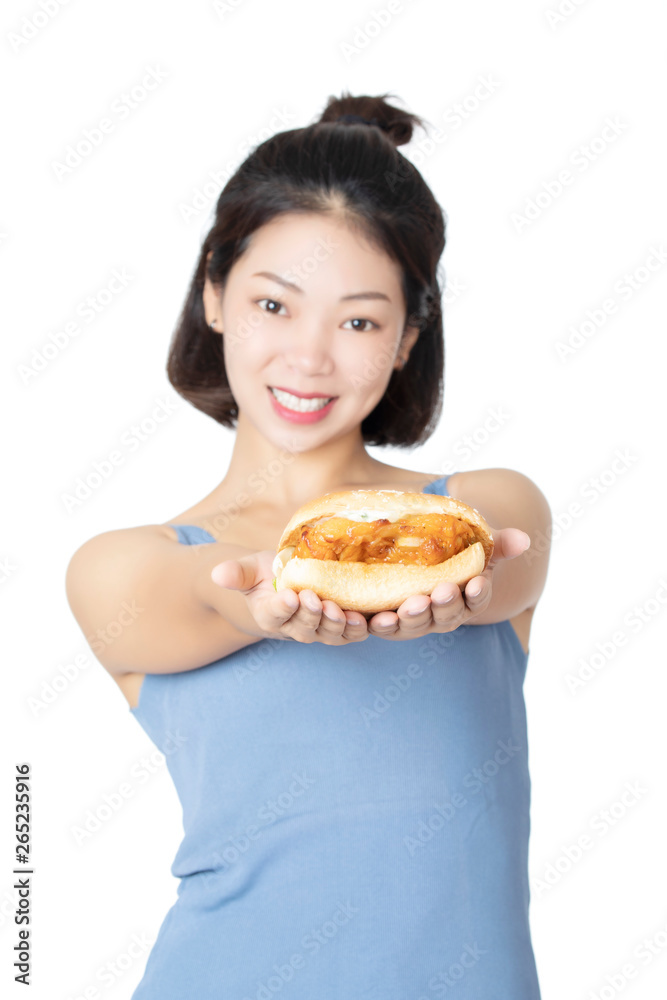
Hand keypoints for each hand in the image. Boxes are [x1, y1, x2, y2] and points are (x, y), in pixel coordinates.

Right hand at [210, 550, 368, 644]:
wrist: (285, 586)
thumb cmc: (264, 576)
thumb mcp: (248, 570)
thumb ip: (236, 573)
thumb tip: (218, 573)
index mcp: (270, 615)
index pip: (273, 615)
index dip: (281, 608)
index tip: (287, 597)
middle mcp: (295, 628)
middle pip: (303, 628)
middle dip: (310, 616)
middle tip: (315, 600)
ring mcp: (320, 629)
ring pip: (329, 634)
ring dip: (336, 624)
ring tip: (340, 611)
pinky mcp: (342, 625)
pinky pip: (352, 632)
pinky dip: (361, 628)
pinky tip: (370, 619)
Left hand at [366, 528, 530, 640]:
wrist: (419, 549)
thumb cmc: (456, 547)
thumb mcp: (478, 542)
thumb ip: (499, 543)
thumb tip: (524, 540)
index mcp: (468, 598)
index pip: (477, 600)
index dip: (478, 594)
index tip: (477, 583)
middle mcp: (444, 614)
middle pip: (447, 617)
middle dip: (444, 606)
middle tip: (440, 592)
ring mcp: (416, 619)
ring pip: (416, 625)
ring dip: (412, 619)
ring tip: (407, 608)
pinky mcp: (389, 618)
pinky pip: (386, 627)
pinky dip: (382, 626)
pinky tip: (376, 620)